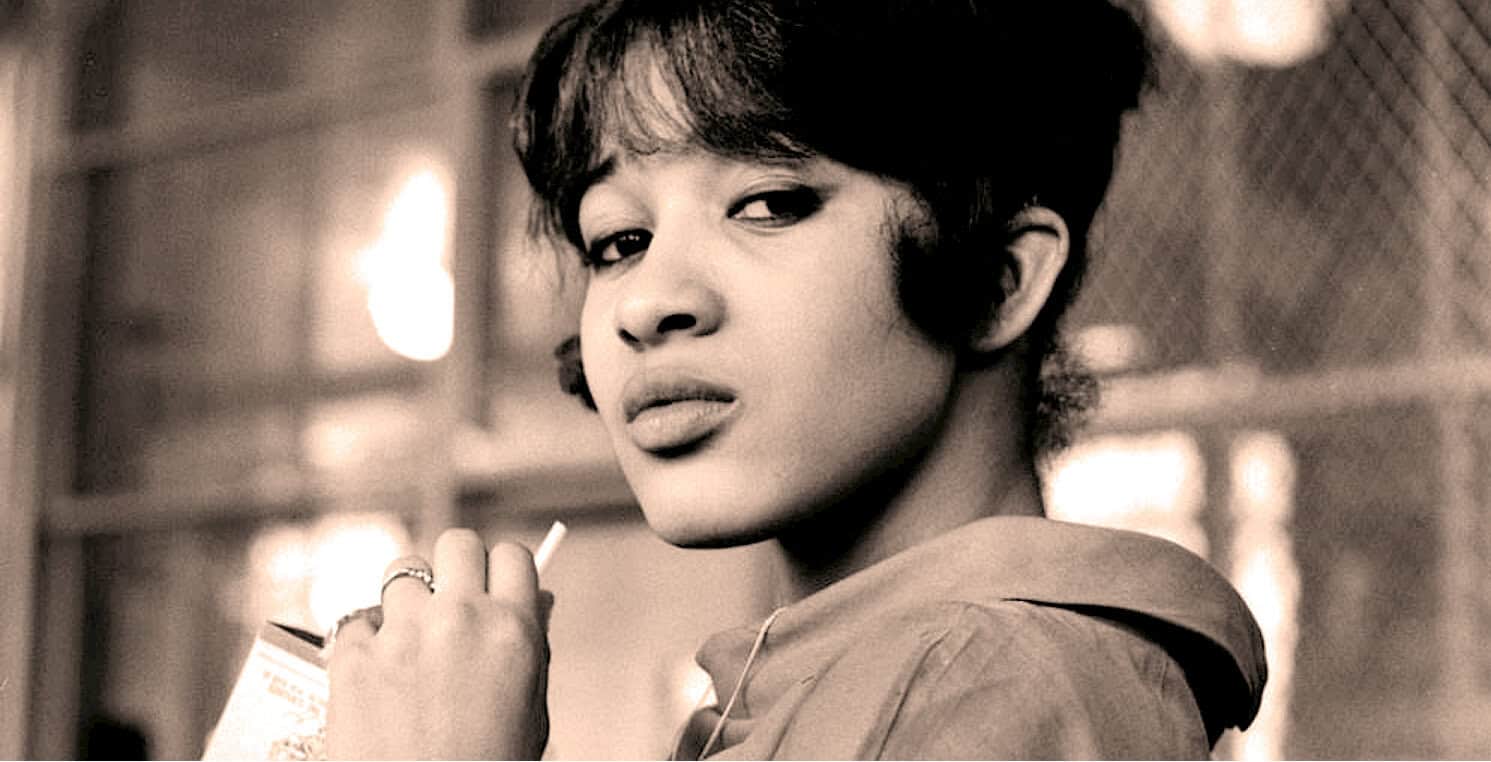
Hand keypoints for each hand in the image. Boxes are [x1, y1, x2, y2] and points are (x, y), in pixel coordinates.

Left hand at [325, 529, 550, 759]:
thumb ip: (533, 648)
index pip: (513, 556)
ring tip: (406, 639)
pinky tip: (375, 675)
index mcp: (513, 632)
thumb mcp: (531, 711)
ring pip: (400, 574)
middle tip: (447, 599)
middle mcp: (459, 620)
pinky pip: (357, 623)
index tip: (489, 584)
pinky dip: (365, 643)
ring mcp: (401, 635)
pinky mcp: (351, 659)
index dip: (500, 569)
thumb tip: (538, 598)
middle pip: (455, 543)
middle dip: (452, 567)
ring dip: (405, 601)